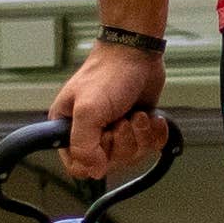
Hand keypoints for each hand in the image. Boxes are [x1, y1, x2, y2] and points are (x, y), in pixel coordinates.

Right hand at [62, 37, 171, 179]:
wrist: (137, 51)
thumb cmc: (109, 73)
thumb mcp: (88, 110)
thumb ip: (83, 144)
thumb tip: (92, 171)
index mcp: (69, 128)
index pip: (77, 166)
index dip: (95, 160)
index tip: (105, 141)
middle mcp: (91, 131)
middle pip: (109, 163)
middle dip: (123, 143)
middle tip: (123, 121)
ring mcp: (115, 130)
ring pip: (131, 156)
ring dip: (140, 136)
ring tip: (137, 114)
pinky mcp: (137, 126)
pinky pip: (149, 147)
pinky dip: (154, 133)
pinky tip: (151, 117)